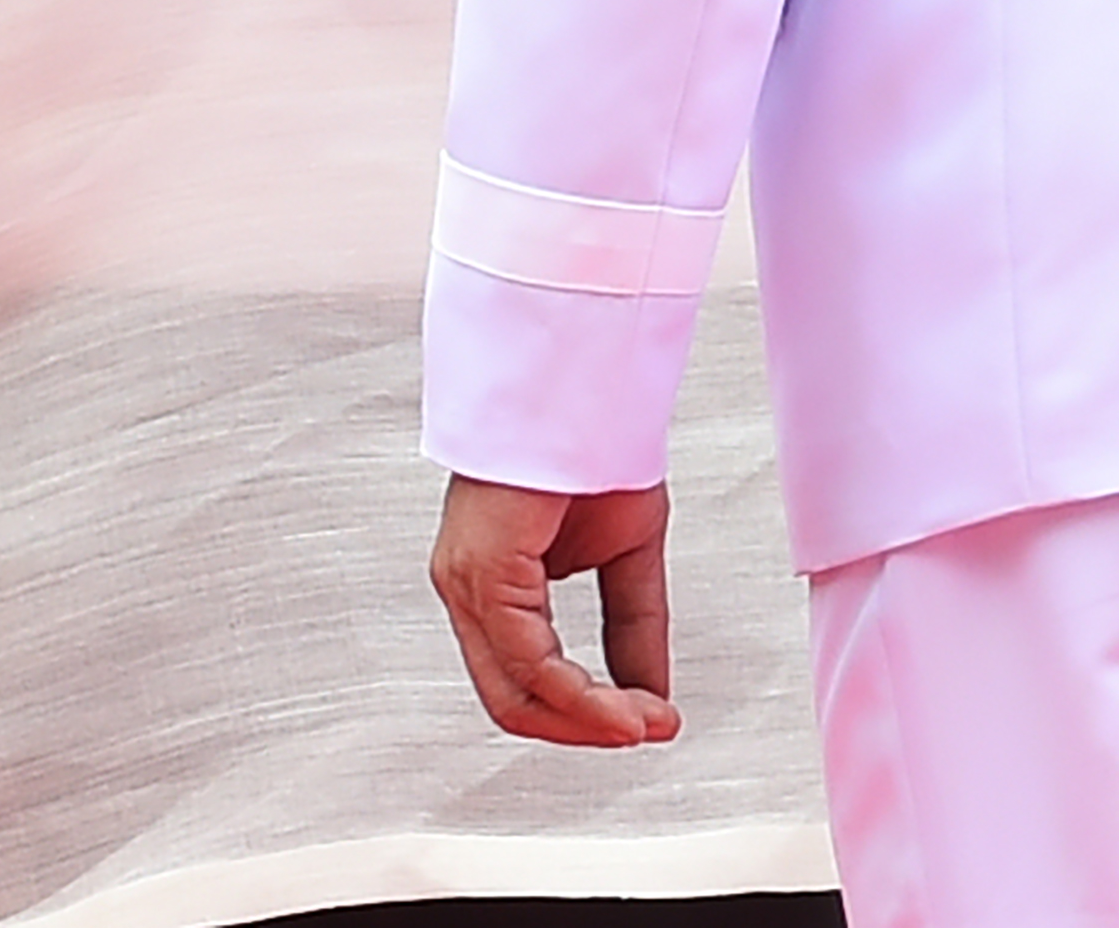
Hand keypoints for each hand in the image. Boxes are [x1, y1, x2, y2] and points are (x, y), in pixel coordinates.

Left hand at [429, 473, 684, 747]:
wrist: (584, 388)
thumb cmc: (592, 449)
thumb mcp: (626, 557)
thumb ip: (631, 629)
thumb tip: (649, 697)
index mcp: (492, 585)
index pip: (523, 682)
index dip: (588, 716)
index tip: (652, 721)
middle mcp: (467, 587)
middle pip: (512, 702)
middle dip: (586, 730)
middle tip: (649, 728)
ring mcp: (466, 580)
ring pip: (515, 692)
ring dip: (590, 721)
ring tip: (646, 721)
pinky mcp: (482, 569)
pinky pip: (526, 659)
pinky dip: (580, 695)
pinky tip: (624, 704)